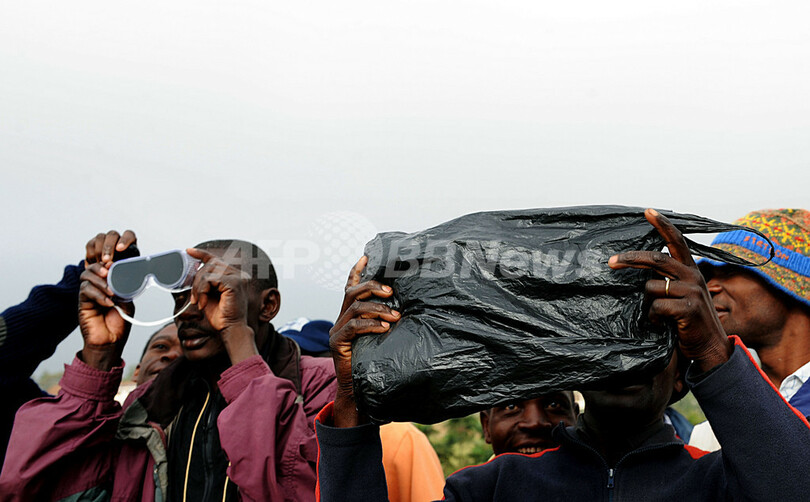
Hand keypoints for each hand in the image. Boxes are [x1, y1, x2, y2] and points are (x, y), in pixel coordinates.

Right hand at [78, 262, 132, 370]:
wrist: (111, 342)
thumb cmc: (118, 325)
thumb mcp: (127, 304)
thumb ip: (124, 290)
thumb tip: (124, 277)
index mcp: (107, 287)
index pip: (103, 269)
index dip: (107, 264)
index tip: (114, 263)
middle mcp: (96, 289)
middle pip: (90, 270)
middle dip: (99, 268)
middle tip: (108, 272)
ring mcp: (88, 296)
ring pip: (85, 278)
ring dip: (99, 282)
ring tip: (111, 291)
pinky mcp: (82, 304)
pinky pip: (85, 291)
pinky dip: (97, 294)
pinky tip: (108, 302)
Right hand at [84, 230, 137, 266]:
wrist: (107, 273)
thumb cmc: (121, 269)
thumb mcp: (126, 266)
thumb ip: (124, 263)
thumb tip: (118, 264)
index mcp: (128, 241)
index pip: (129, 235)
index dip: (124, 240)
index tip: (120, 249)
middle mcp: (116, 237)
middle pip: (112, 235)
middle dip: (108, 247)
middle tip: (106, 260)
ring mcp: (103, 238)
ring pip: (100, 238)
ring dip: (99, 251)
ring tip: (100, 263)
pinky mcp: (92, 243)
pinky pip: (90, 245)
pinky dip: (92, 255)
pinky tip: (95, 263)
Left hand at [186, 248, 256, 364]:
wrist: (230, 328)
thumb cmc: (220, 315)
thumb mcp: (208, 294)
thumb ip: (204, 282)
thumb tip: (192, 272)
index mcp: (233, 275)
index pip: (215, 259)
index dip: (201, 254)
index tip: (188, 251)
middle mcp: (237, 274)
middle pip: (209, 264)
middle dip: (197, 280)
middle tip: (194, 298)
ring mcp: (237, 277)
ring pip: (208, 271)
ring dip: (198, 288)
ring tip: (199, 301)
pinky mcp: (234, 283)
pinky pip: (210, 279)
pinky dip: (202, 291)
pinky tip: (203, 303)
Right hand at [330, 256, 400, 426]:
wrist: (358, 390)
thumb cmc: (373, 362)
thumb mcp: (381, 336)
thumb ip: (385, 321)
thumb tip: (405, 308)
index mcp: (350, 314)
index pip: (350, 286)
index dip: (356, 270)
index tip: (365, 255)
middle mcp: (341, 319)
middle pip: (353, 292)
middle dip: (374, 287)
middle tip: (392, 292)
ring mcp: (336, 330)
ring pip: (354, 307)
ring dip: (378, 308)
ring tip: (396, 316)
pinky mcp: (336, 343)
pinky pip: (353, 327)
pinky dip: (371, 324)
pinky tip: (385, 328)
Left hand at [609, 208, 730, 371]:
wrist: (710, 347)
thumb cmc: (688, 321)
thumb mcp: (680, 294)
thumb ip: (667, 279)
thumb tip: (641, 269)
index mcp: (690, 270)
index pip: (676, 241)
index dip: (662, 225)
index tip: (647, 211)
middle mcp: (692, 275)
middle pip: (656, 259)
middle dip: (630, 259)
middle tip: (611, 261)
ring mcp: (692, 291)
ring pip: (651, 287)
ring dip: (647, 303)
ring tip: (659, 316)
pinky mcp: (689, 308)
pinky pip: (656, 307)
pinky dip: (654, 317)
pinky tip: (663, 325)